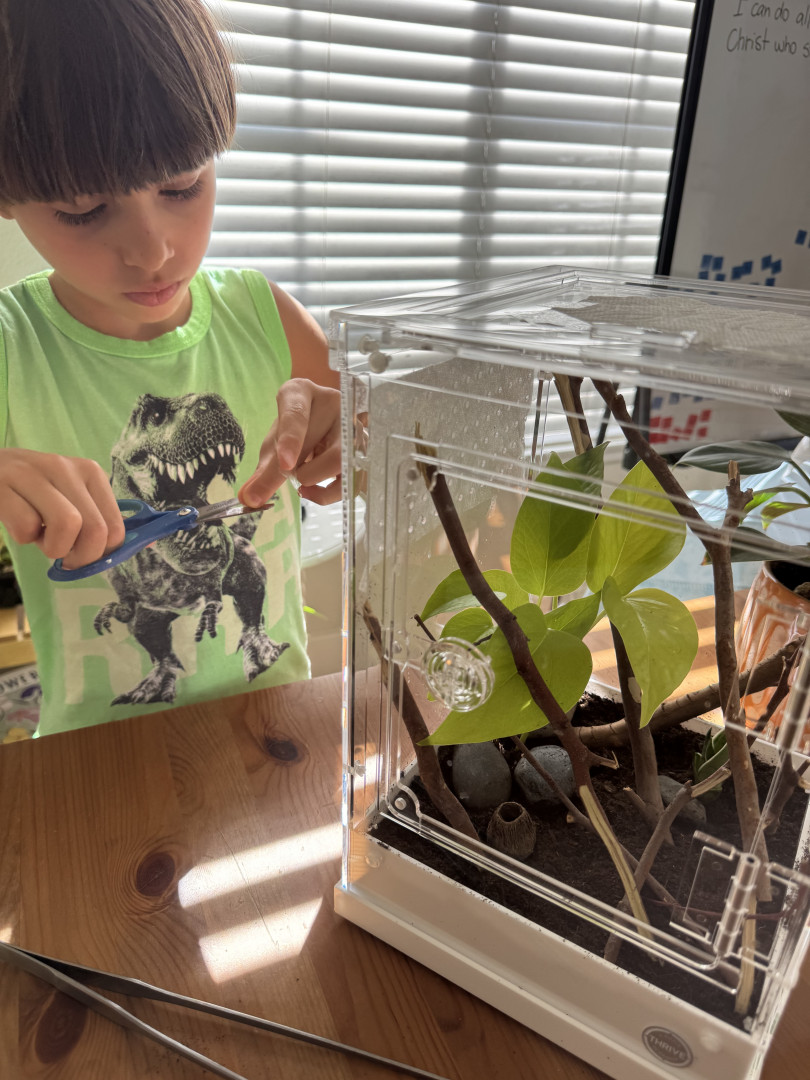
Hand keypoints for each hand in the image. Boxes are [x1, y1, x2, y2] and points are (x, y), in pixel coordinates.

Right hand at [0, 449, 124, 569]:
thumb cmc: (34, 492)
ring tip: (40, 536)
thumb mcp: (72, 498)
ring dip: (52, 547)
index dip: (101, 553)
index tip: (82, 555)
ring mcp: (33, 474)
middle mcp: (66, 468)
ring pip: (66, 525)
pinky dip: (23, 538)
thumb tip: (148, 544)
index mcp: (90, 473)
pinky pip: (26, 528)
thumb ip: (102, 519)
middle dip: (79, 556)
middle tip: (62, 555)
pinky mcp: (2, 486)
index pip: (116, 527)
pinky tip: (18, 522)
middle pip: (95, 529)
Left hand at [239, 379, 341, 506]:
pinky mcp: (364, 448)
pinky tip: (313, 492)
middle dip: (301, 471)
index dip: (290, 439)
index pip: (296, 412)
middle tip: (288, 483)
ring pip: (341, 459)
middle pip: (318, 439)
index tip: (285, 464)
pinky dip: (329, 493)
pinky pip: (351, 476)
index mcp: (301, 393)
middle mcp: (332, 403)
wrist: (319, 431)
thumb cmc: (292, 435)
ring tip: (302, 485)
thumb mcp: (274, 447)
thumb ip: (264, 472)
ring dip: (317, 480)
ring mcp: (353, 424)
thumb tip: (249, 498)